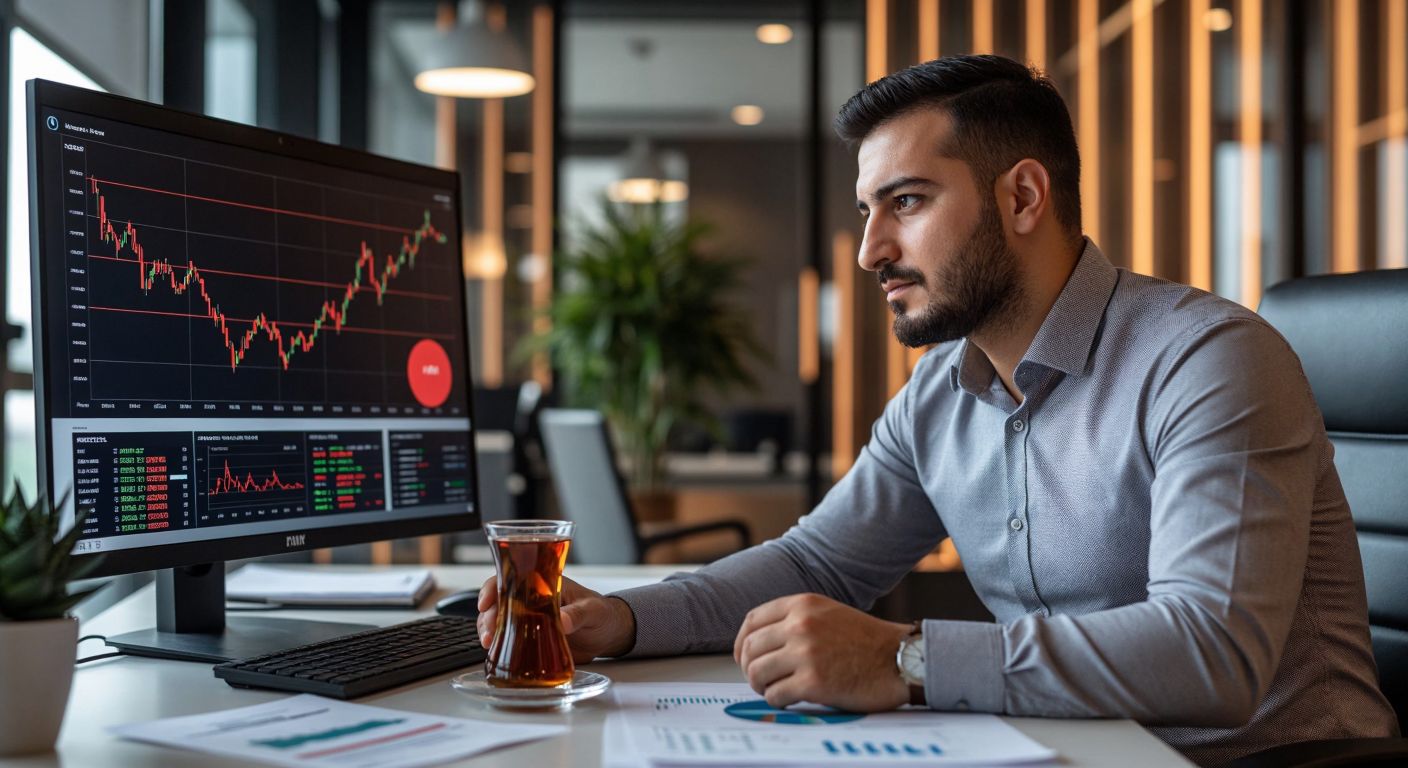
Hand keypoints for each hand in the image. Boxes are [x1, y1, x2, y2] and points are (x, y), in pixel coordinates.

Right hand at [476, 574, 636, 662]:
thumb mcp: (593, 611)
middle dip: (487, 615)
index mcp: (544, 584)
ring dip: (489, 630)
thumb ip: (578, 614)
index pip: (511, 578)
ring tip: (489, 644)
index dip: (493, 587)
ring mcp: (530, 619)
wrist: (609, 635)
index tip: (486, 602)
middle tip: (489, 632)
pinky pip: (509, 639)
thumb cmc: (602, 614)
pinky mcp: (532, 638)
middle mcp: (532, 600)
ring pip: (498, 620)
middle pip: (499, 601)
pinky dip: (499, 645)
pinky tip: (495, 652)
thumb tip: (562, 621)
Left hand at [734, 593, 912, 711]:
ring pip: (757, 673)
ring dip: (761, 686)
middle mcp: (801, 625)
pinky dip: (777, 700)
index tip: (745, 657)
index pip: (752, 621)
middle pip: (750, 648)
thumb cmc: (868, 641)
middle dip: (749, 668)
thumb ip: (796, 620)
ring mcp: (806, 653)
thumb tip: (758, 642)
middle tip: (759, 679)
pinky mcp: (813, 683)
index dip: (742, 643)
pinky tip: (791, 699)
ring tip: (775, 690)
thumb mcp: (829, 614)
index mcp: (803, 604)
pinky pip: (775, 694)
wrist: (900, 660)